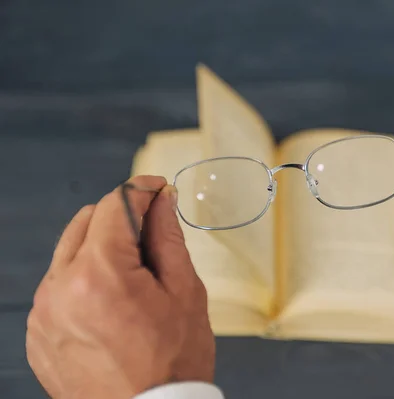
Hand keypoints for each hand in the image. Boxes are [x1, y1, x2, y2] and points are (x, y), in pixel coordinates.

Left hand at [26, 176, 214, 397]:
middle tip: (151, 231)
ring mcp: (43, 313)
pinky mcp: (39, 333)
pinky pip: (58, 286)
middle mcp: (59, 289)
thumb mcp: (184, 292)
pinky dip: (83, 278)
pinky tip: (112, 300)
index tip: (156, 188)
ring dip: (101, 248)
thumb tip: (160, 202)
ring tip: (133, 275)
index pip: (116, 206)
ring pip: (69, 253)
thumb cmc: (173, 361)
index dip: (140, 190)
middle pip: (86, 222)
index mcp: (100, 276)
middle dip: (119, 217)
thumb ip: (167, 238)